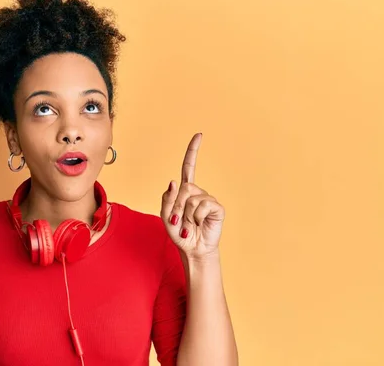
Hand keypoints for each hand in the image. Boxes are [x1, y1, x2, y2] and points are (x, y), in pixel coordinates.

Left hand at [161, 133, 225, 260]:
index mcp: (185, 191)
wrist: (192, 249)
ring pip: (191, 199)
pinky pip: (202, 206)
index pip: (189, 167)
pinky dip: (196, 217)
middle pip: (184, 188)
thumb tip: (174, 182)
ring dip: (186, 215)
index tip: (199, 135)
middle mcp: (197, 192)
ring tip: (189, 225)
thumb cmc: (179, 232)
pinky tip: (199, 224)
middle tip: (177, 221)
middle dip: (176, 206)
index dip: (193, 151)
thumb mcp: (166, 216)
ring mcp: (208, 199)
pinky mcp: (216, 208)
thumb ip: (167, 199)